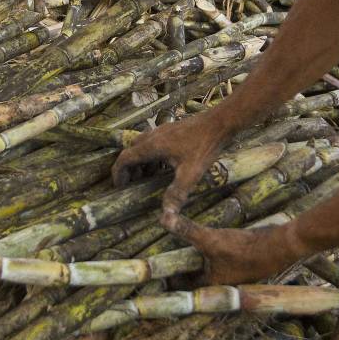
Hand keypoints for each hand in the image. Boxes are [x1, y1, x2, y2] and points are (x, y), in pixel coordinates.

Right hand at [112, 115, 228, 219]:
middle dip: (129, 168)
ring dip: (141, 161)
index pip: (124, 158)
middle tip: (134, 184)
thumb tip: (166, 217)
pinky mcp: (172, 129)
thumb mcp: (190, 173)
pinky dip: (152, 155)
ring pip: (143, 146)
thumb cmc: (204, 146)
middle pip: (131, 151)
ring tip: (148, 177)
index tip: (119, 187)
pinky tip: (166, 165)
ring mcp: (163, 130)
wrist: (220, 122)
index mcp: (152, 146)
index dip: (118, 174)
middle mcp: (153, 136)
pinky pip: (154, 142)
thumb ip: (176, 194)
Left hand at [174, 223, 301, 284]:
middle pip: (197, 281)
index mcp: (211, 284)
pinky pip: (223, 265)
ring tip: (189, 252)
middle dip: (185, 272)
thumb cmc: (243, 248)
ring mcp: (234, 276)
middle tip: (170, 259)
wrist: (277, 247)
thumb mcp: (211, 239)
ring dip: (200, 265)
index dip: (171, 280)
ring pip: (211, 273)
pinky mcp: (244, 265)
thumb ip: (188, 230)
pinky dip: (215, 259)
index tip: (159, 272)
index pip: (184, 288)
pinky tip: (214, 248)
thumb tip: (164, 218)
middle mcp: (222, 284)